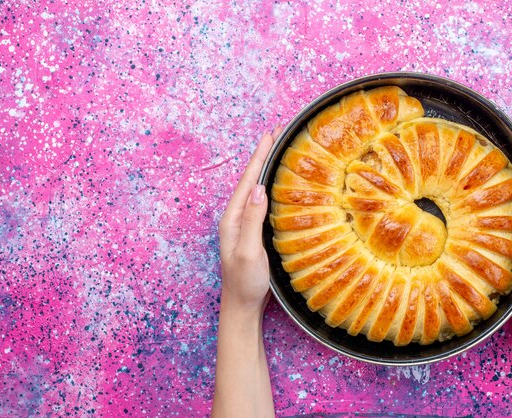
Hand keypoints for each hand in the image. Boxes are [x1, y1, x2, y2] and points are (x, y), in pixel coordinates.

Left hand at [218, 127, 281, 314]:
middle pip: (251, 178)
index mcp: (233, 218)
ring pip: (255, 187)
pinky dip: (268, 184)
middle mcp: (236, 217)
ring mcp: (243, 223)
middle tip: (278, 132)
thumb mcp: (250, 252)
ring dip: (266, 166)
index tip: (271, 133)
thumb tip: (259, 189)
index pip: (248, 180)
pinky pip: (260, 200)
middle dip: (264, 154)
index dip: (260, 155)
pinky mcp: (252, 230)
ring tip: (278, 148)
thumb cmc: (245, 282)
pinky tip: (276, 182)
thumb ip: (253, 221)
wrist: (241, 306)